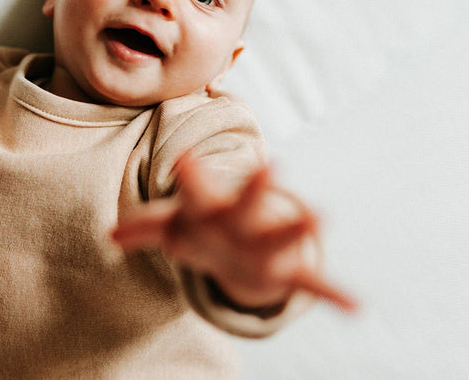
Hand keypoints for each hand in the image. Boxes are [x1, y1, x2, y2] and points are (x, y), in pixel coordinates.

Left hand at [112, 154, 356, 311]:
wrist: (245, 238)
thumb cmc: (204, 227)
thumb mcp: (173, 227)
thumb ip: (146, 229)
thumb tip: (110, 236)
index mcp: (210, 207)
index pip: (198, 189)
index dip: (192, 177)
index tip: (185, 160)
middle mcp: (242, 219)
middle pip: (247, 202)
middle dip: (257, 186)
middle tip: (272, 164)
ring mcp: (267, 241)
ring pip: (283, 234)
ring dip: (299, 227)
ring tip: (321, 216)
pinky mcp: (289, 268)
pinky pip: (312, 281)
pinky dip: (334, 294)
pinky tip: (357, 308)